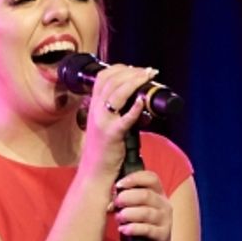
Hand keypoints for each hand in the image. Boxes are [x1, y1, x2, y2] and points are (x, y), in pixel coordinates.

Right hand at [78, 62, 157, 180]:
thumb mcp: (104, 123)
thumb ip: (115, 110)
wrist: (94, 171)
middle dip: (132, 72)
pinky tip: (142, 101)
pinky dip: (134, 108)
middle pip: (111, 81)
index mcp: (93, 106)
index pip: (103, 77)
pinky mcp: (112, 135)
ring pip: (117, 94)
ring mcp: (102, 122)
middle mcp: (96, 110)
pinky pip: (124, 118)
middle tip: (148, 71)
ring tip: (148, 78)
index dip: (120, 68)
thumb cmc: (103, 149)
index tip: (136, 69)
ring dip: (135, 82)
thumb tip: (135, 98)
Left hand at [113, 168, 172, 240]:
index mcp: (158, 193)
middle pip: (146, 195)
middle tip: (116, 203)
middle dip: (127, 197)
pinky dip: (133, 228)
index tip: (118, 185)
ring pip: (146, 212)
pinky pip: (147, 229)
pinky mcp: (163, 235)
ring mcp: (165, 220)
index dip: (134, 178)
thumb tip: (107, 198)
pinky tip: (123, 229)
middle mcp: (164, 204)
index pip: (151, 178)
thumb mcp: (134, 209)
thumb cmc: (140, 225)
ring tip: (118, 218)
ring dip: (128, 214)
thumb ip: (124, 200)